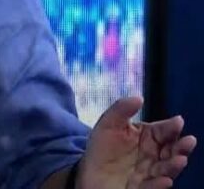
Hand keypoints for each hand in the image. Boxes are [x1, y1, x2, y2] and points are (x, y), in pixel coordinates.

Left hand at [79, 96, 196, 188]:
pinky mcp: (143, 188)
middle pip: (172, 150)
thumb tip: (138, 97)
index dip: (172, 126)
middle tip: (189, 141)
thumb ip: (121, 109)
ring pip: (167, 169)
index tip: (178, 122)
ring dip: (174, 165)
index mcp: (149, 138)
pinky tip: (164, 180)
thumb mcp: (108, 124)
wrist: (89, 172)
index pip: (164, 130)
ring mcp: (151, 173)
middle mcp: (154, 155)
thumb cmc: (102, 147)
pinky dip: (159, 184)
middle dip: (182, 146)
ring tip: (179, 160)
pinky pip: (152, 187)